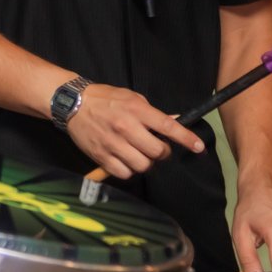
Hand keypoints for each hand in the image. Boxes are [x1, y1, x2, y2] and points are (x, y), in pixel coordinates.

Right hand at [65, 83, 204, 178]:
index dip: (186, 139)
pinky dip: (129, 170)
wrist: (73, 103)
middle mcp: (126, 127)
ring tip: (139, 154)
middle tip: (156, 147)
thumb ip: (152, 113)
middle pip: (157, 151)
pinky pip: (124, 173)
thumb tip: (174, 123)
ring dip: (145, 162)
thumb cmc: (105, 99)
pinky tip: (126, 160)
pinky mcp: (101, 156)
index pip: (167, 127)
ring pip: (142, 165)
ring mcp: (113, 143)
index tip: (198, 147)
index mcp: (136, 109)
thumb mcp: (132, 98)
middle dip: (162, 152)